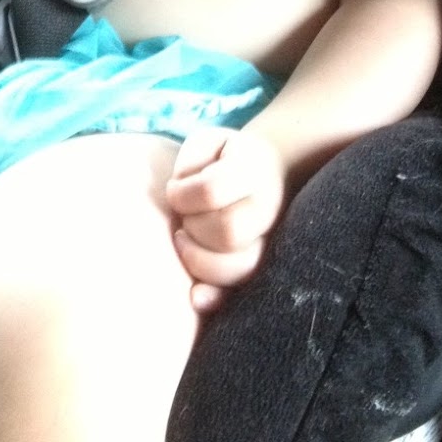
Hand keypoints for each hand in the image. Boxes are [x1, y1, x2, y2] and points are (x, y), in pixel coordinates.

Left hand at [164, 125, 285, 313]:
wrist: (266, 172)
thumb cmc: (222, 159)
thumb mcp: (206, 143)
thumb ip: (191, 163)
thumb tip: (179, 199)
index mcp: (252, 169)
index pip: (211, 190)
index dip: (182, 195)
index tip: (173, 191)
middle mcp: (267, 208)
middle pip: (228, 232)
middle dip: (193, 229)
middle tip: (182, 222)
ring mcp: (269, 241)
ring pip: (240, 267)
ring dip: (200, 260)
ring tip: (186, 242)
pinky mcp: (260, 269)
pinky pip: (243, 294)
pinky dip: (217, 299)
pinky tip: (195, 297)